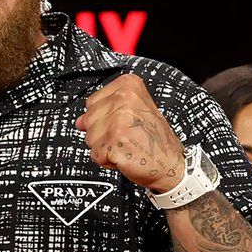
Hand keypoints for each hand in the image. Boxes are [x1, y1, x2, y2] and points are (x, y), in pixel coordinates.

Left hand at [75, 73, 185, 192]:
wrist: (172, 165)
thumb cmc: (155, 140)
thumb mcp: (134, 114)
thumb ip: (104, 111)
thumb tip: (79, 121)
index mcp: (129, 87)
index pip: (92, 102)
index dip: (103, 117)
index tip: (124, 122)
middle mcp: (124, 100)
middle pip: (87, 120)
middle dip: (102, 133)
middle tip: (126, 136)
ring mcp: (119, 121)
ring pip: (89, 138)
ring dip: (104, 147)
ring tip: (126, 145)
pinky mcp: (115, 142)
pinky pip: (95, 154)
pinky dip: (106, 160)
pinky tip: (125, 156)